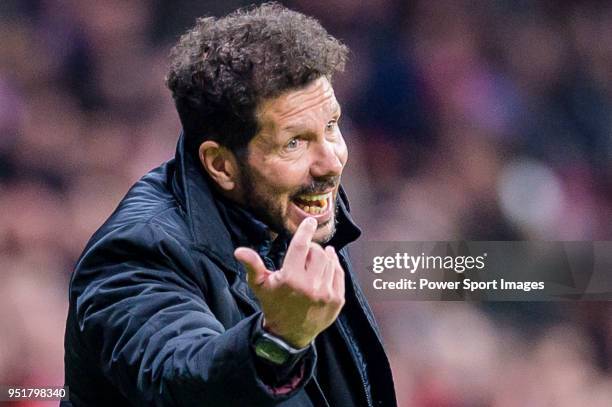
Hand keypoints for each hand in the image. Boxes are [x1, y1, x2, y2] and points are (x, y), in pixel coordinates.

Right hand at [234, 217, 344, 347]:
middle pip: (318, 252)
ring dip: (323, 257)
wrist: (289, 335)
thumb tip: (239, 251)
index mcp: (290, 279)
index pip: (301, 246)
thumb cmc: (273, 305)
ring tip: (315, 259)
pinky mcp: (337, 300)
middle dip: (311, 248)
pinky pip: (339, 274)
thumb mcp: (260, 286)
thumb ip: (252, 265)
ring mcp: (326, 294)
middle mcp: (310, 286)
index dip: (306, 230)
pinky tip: (327, 265)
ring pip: (330, 261)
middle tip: (305, 253)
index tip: (310, 221)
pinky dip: (334, 266)